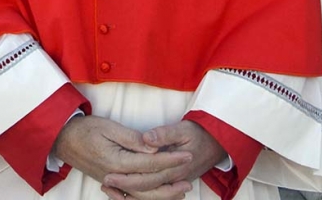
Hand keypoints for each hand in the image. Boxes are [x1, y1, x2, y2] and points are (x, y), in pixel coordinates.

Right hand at [52, 115, 192, 187]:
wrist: (63, 140)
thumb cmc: (86, 129)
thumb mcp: (108, 127)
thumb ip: (132, 139)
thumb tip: (153, 147)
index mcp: (116, 162)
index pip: (150, 164)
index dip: (170, 160)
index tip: (186, 154)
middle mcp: (116, 178)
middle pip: (149, 184)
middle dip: (172, 177)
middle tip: (190, 171)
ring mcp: (113, 184)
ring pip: (143, 195)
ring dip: (164, 193)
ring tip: (182, 188)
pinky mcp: (112, 184)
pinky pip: (133, 197)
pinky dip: (149, 198)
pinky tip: (160, 195)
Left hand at [101, 120, 226, 199]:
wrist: (217, 143)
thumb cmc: (200, 133)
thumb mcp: (184, 129)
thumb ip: (165, 134)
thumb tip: (147, 138)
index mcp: (175, 167)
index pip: (147, 176)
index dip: (127, 177)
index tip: (109, 173)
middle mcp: (174, 179)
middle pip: (145, 189)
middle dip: (124, 187)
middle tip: (104, 182)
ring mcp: (173, 182)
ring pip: (149, 195)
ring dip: (129, 194)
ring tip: (110, 189)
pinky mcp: (172, 182)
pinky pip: (154, 194)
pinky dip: (138, 196)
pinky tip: (124, 192)